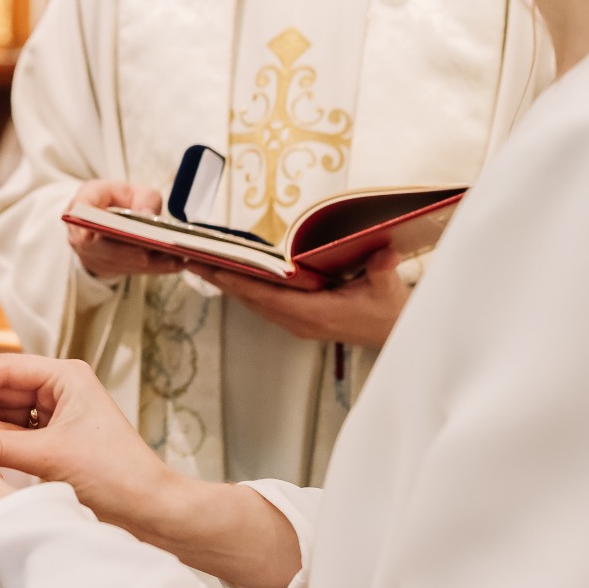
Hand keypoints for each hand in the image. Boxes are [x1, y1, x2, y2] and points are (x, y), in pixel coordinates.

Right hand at [0, 355, 171, 531]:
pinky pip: (17, 432)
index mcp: (66, 376)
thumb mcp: (48, 458)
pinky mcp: (58, 437)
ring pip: (7, 412)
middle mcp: (63, 387)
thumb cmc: (113, 476)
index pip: (4, 370)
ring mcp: (60, 412)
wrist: (152, 510)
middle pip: (2, 388)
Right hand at [67, 179, 183, 279]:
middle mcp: (80, 230)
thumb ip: (144, 199)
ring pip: (114, 261)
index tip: (91, 234)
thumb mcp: (135, 190)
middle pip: (97, 244)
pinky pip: (127, 270)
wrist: (111, 219)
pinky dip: (151, 268)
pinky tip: (173, 265)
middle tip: (150, 251)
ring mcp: (89, 252)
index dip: (84, 223)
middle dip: (125, 250)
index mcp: (84, 202)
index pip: (79, 211)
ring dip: (143, 263)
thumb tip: (146, 215)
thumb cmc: (121, 200)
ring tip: (173, 259)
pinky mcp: (104, 266)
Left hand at [195, 245, 408, 346]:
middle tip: (193, 260)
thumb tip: (384, 253)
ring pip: (255, 303)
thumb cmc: (390, 310)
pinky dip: (246, 289)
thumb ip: (383, 270)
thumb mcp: (389, 287)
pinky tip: (232, 276)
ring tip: (202, 264)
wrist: (396, 333)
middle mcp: (300, 321)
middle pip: (253, 300)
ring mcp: (298, 323)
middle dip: (223, 280)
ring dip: (230, 285)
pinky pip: (265, 304)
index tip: (215, 268)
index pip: (269, 297)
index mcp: (316, 314)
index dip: (240, 282)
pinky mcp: (300, 320)